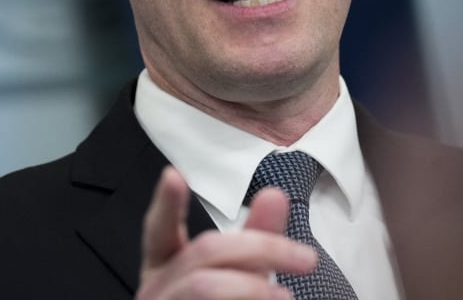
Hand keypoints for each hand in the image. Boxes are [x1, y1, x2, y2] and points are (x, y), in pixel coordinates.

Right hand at [136, 166, 316, 298]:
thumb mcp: (240, 276)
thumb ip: (255, 238)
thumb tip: (274, 194)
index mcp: (164, 266)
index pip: (159, 230)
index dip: (166, 204)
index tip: (173, 176)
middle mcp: (156, 289)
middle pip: (205, 250)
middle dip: (262, 247)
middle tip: (305, 258)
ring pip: (204, 287)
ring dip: (252, 287)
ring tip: (284, 297)